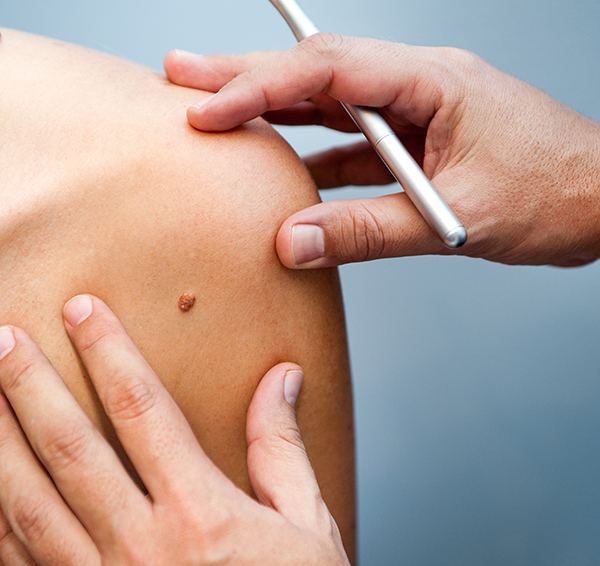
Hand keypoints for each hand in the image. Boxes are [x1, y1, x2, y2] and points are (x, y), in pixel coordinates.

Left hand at [0, 295, 348, 565]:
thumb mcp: (305, 524)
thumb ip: (281, 447)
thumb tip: (281, 378)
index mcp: (199, 512)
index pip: (142, 409)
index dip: (109, 352)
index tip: (83, 310)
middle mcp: (141, 546)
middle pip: (71, 448)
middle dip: (30, 385)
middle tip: (2, 335)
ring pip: (27, 504)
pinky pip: (19, 560)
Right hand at [164, 34, 599, 267]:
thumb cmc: (556, 194)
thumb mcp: (456, 218)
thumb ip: (370, 231)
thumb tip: (293, 242)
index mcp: (431, 82)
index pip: (328, 72)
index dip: (260, 87)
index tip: (207, 107)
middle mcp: (417, 86)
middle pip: (317, 73)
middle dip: (246, 74)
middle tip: (183, 74)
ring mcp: (415, 115)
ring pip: (329, 107)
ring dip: (273, 112)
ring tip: (216, 114)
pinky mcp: (416, 145)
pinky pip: (353, 147)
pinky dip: (314, 157)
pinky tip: (283, 171)